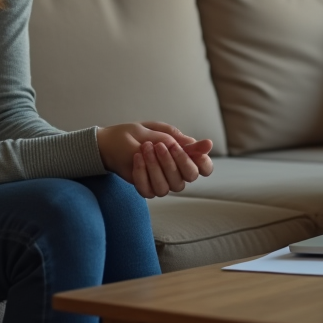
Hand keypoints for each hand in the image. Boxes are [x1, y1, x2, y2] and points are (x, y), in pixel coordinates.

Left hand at [96, 122, 213, 197]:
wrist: (114, 141)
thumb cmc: (141, 134)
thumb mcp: (162, 132)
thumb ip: (183, 141)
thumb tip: (208, 144)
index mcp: (185, 157)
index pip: (205, 168)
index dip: (204, 163)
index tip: (194, 152)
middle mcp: (177, 173)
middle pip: (188, 177)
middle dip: (174, 161)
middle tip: (159, 145)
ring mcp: (163, 183)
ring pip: (169, 187)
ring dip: (156, 166)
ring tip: (144, 148)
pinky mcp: (146, 189)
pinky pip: (149, 191)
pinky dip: (142, 174)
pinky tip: (137, 158)